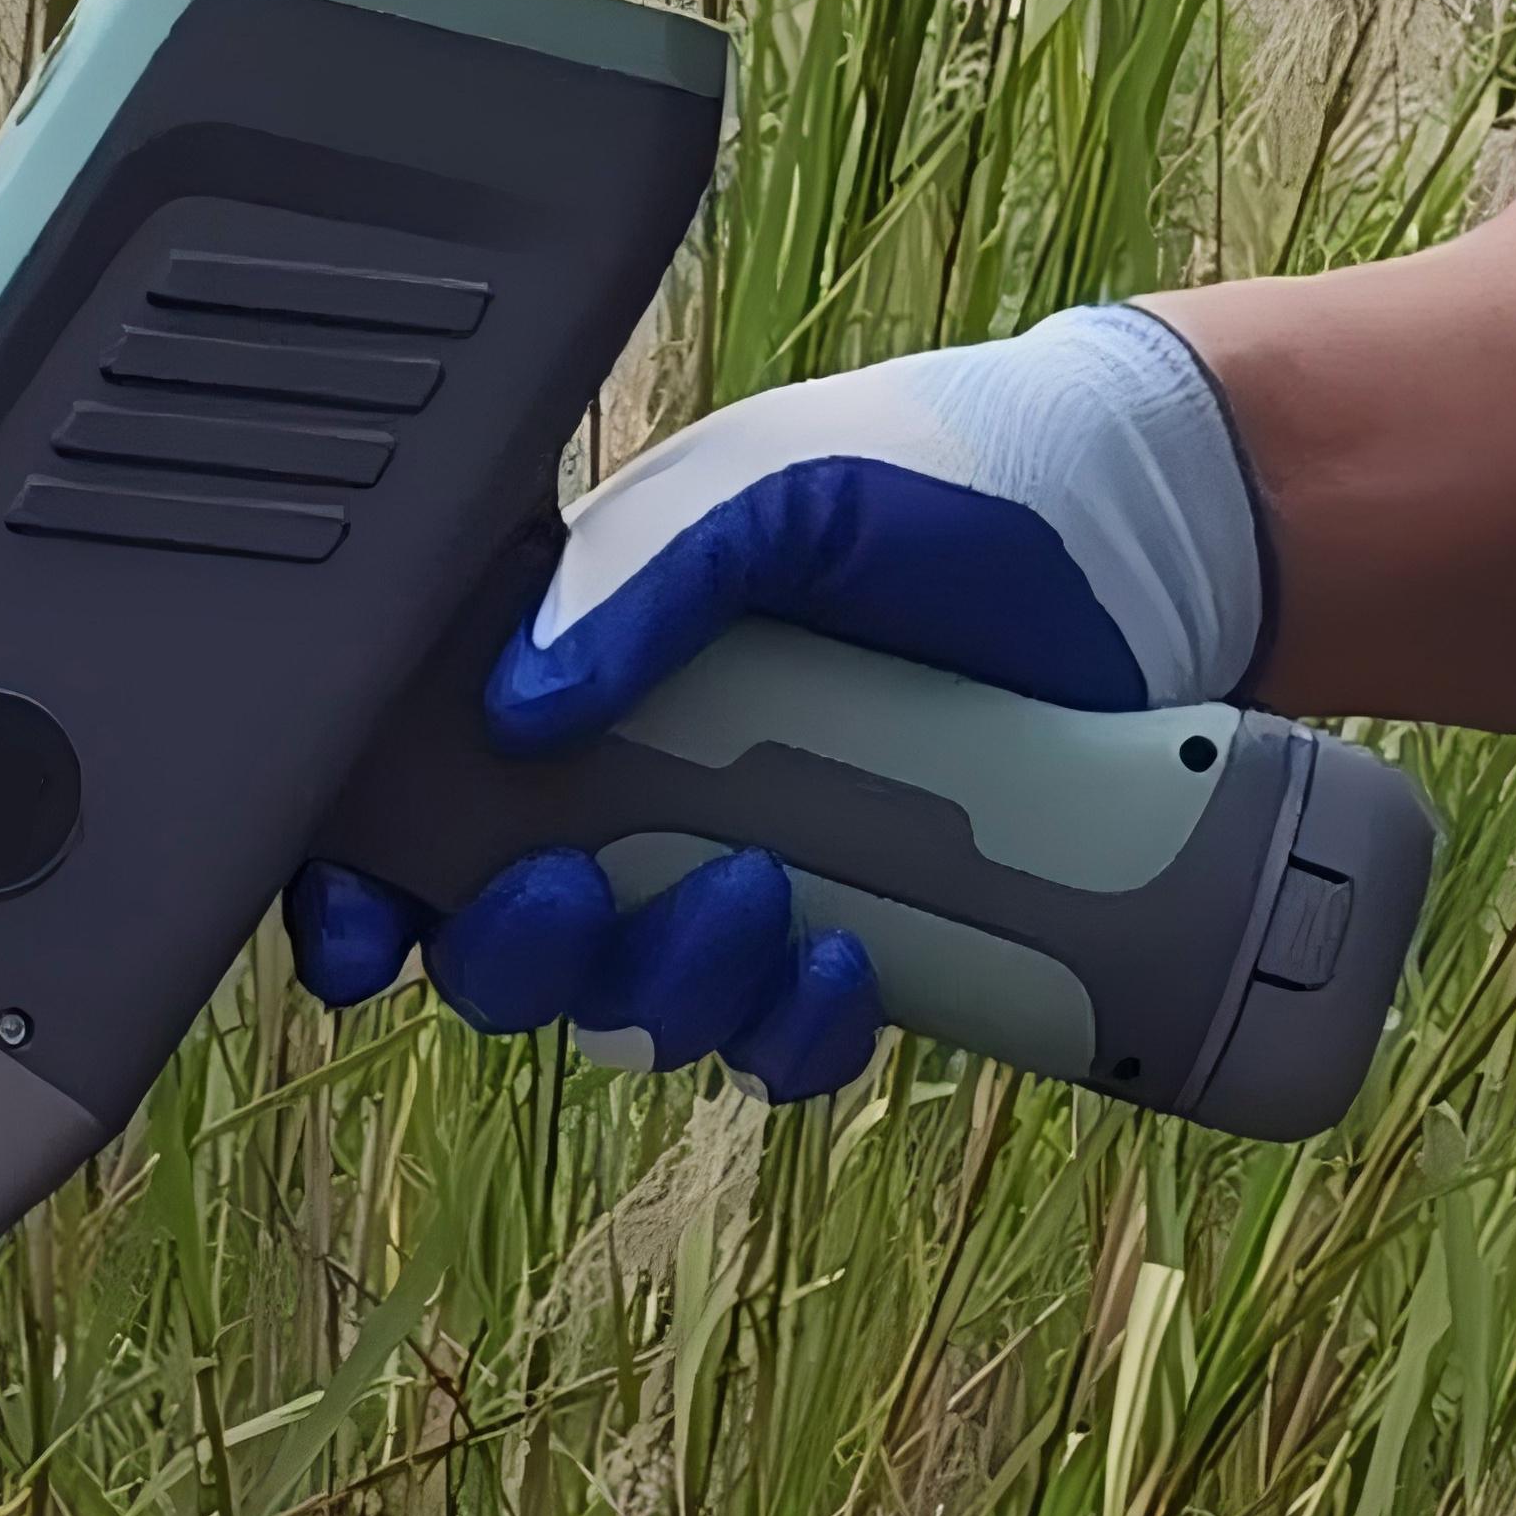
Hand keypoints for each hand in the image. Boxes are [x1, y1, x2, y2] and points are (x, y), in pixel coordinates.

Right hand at [288, 303, 1264, 1098]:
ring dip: (659, 995)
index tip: (361, 928)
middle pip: (502, 938)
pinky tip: (842, 967)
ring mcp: (741, 870)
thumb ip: (634, 577)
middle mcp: (635, 788)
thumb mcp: (771, 490)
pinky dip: (787, 1032)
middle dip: (513, 953)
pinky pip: (774, 1040)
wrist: (1154, 539)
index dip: (363, 885)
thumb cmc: (940, 476)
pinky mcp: (859, 934)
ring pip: (631, 1010)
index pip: (416, 799)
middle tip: (577, 897)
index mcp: (573, 672)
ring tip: (759, 905)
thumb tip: (510, 709)